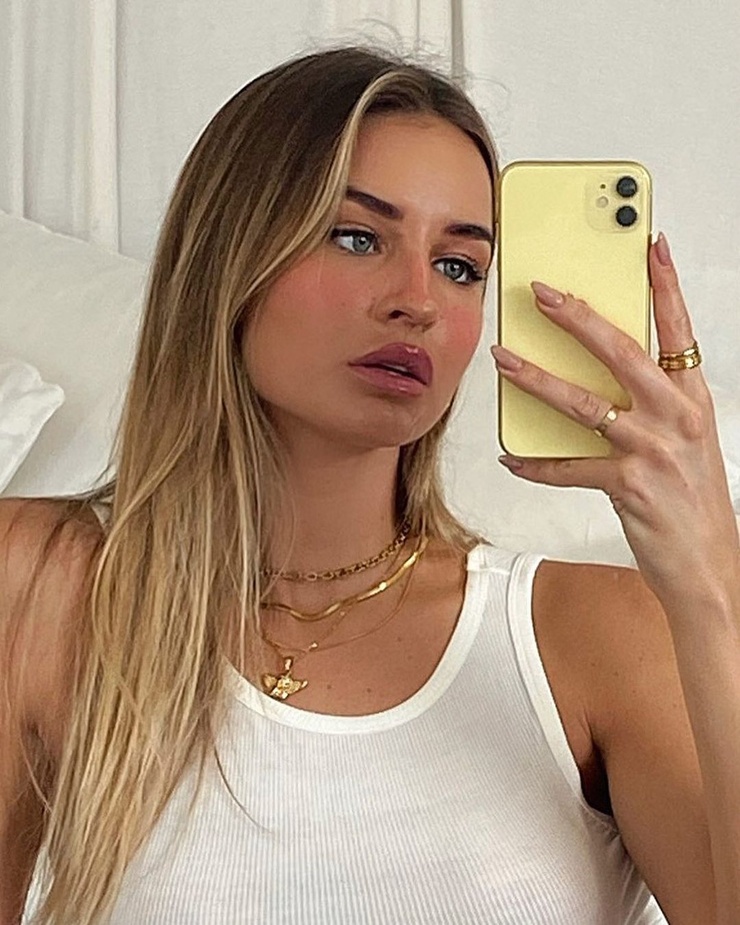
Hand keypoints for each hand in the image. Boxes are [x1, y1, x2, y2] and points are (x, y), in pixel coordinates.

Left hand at [491, 233, 739, 606]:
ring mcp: (652, 450)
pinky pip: (568, 468)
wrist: (708, 562)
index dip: (664, 285)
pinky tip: (512, 457)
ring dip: (536, 378)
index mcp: (691, 399)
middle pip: (620, 352)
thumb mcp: (685, 439)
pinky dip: (536, 464)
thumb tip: (599, 374)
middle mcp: (675, 416)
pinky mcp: (627, 485)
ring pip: (583, 402)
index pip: (679, 330)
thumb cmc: (693, 498)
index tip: (649, 246)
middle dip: (577, 318)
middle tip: (543, 294)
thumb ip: (650, 402)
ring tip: (504, 360)